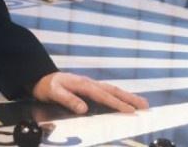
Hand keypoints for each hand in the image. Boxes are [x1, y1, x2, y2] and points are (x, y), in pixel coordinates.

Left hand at [32, 72, 147, 114]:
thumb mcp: (54, 92)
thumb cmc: (47, 86)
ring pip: (113, 90)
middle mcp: (90, 83)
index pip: (103, 96)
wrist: (42, 78)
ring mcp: (91, 85)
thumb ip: (68, 100)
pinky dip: (119, 96)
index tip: (130, 111)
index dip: (117, 103)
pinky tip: (126, 101)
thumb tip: (84, 109)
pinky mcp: (90, 88)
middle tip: (145, 106)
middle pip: (113, 90)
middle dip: (130, 98)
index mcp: (83, 84)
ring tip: (142, 104)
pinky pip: (108, 92)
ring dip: (128, 97)